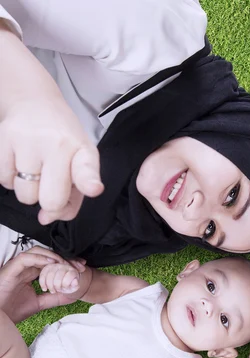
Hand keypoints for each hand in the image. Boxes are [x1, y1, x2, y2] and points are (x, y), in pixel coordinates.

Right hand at [0, 98, 103, 223]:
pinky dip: (10, 179)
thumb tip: (46, 218)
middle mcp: (56, 144)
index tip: (93, 188)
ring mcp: (28, 141)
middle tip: (49, 183)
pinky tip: (19, 162)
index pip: (86, 170)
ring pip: (25, 196)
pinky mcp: (3, 139)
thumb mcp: (78, 163)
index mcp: (82, 151)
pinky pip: (4, 181)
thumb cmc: (61, 138)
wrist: (34, 101)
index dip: (88, 183)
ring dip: (28, 190)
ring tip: (34, 168)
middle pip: (50, 200)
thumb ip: (73, 197)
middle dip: (49, 202)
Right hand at [0, 247, 84, 322]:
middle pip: (47, 256)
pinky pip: (26, 258)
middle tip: (78, 265)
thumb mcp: (39, 303)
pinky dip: (40, 258)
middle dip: (64, 258)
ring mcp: (18, 267)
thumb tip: (72, 295)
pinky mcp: (11, 269)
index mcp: (31, 274)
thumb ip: (54, 298)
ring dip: (54, 256)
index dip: (66, 263)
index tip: (80, 267)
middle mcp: (25, 268)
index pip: (51, 262)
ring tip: (66, 264)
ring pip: (37, 252)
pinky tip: (51, 263)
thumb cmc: (12, 310)